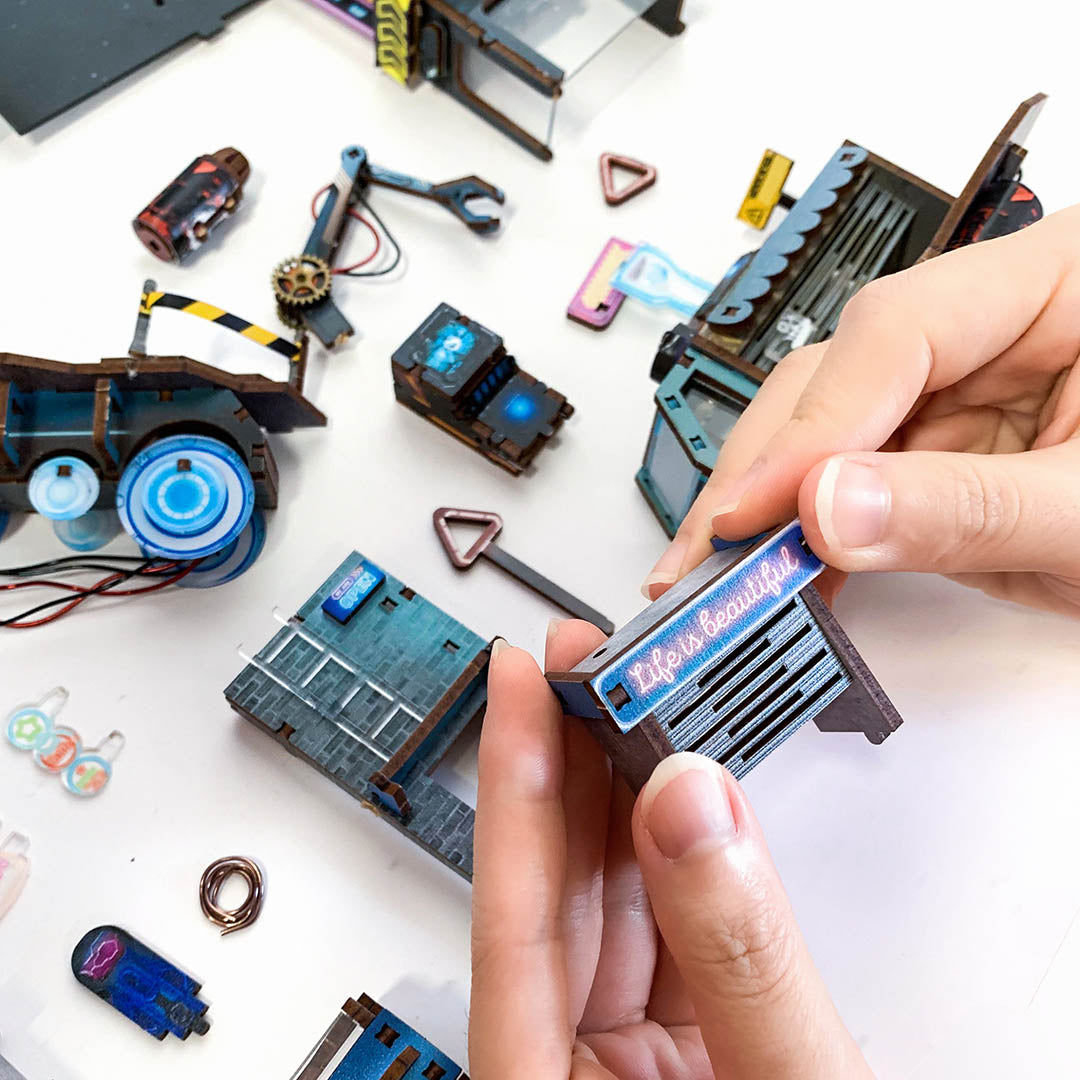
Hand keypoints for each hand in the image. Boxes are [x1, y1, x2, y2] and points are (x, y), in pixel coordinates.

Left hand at [468, 622, 870, 1079]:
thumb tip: (694, 805)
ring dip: (627, 794)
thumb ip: (739, 956)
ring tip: (630, 697)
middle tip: (581, 662)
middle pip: (558, 890)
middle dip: (572, 760)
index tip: (519, 682)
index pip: (512, 914)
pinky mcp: (685, 1044)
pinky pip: (669, 925)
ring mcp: (627, 1056)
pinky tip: (681, 783)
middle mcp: (573, 1063)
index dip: (514, 780)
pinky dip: (680, 851)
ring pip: (614, 898)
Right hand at [641, 206, 1079, 614]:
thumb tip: (831, 510)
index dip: (813, 423)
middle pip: (846, 375)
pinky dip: (819, 533)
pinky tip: (782, 567)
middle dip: (772, 470)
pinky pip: (864, 482)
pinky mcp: (956, 453)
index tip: (757, 509)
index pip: (898, 331)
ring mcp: (975, 392)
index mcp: (1064, 282)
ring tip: (725, 571)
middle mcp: (1002, 329)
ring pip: (837, 432)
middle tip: (717, 553)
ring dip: (776, 508)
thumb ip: (969, 510)